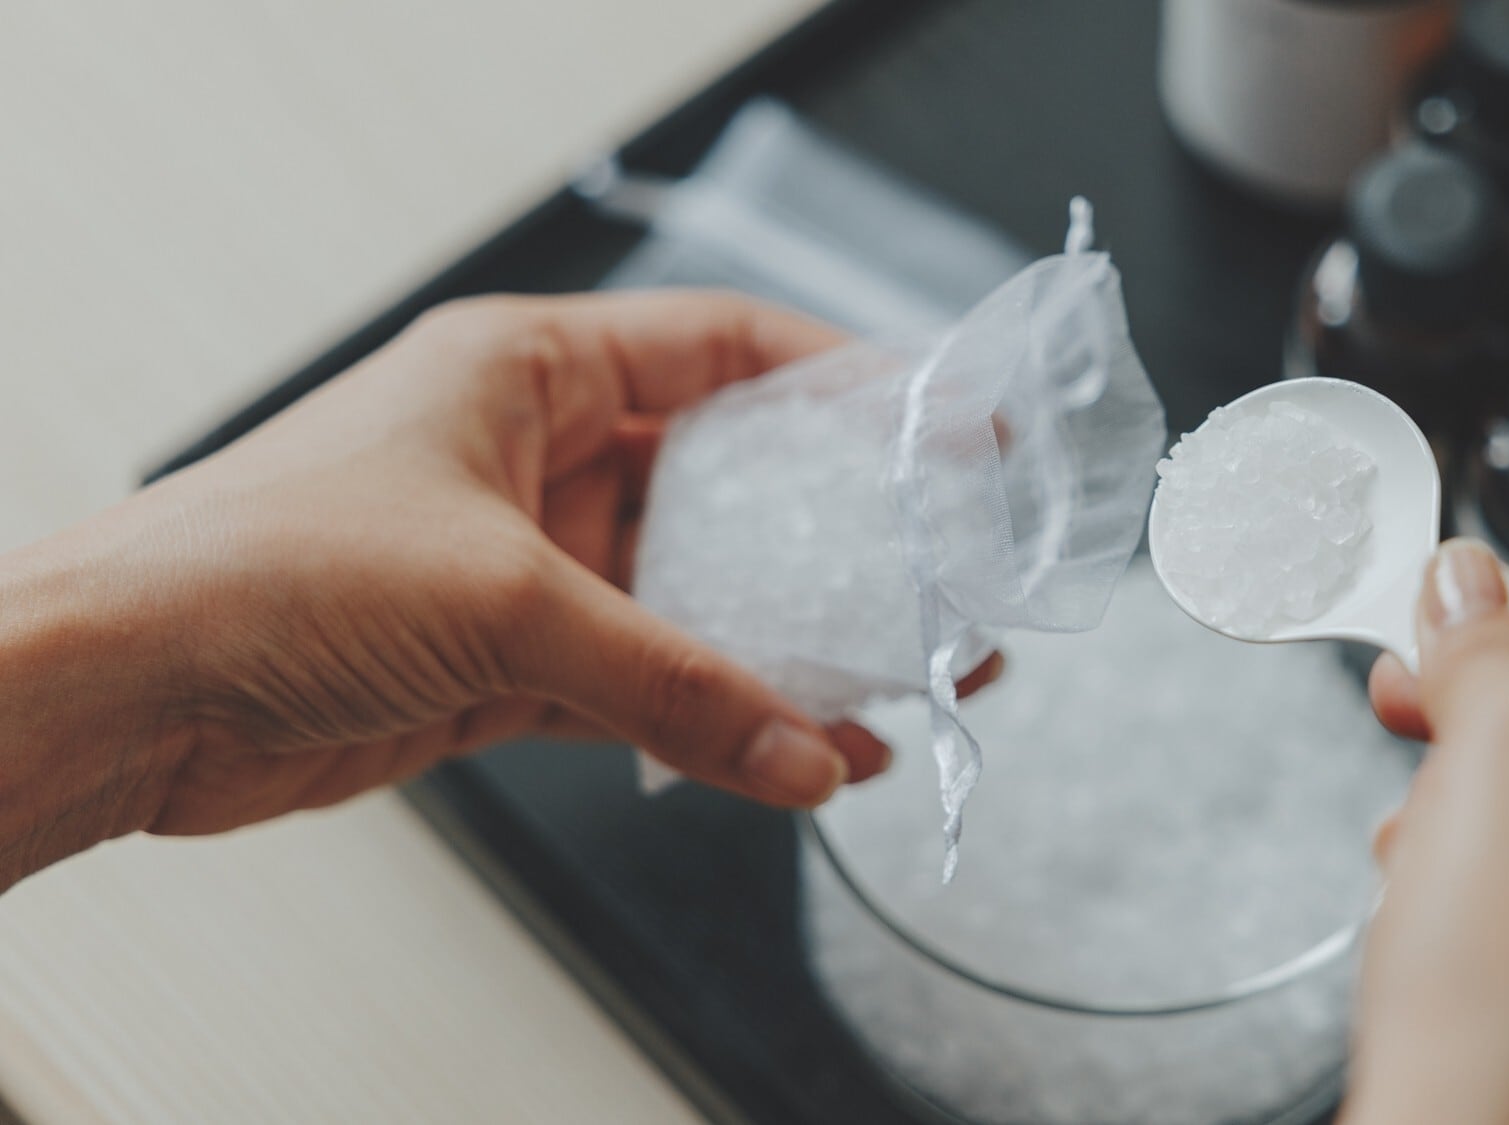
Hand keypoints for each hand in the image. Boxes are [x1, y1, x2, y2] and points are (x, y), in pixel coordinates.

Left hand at [0, 291, 997, 887]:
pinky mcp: (507, 663)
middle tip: (937, 578)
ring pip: (695, 597)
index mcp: (530, 369)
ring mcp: (526, 564)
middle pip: (729, 484)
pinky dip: (716, 721)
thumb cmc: (258, 569)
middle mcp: (537, 455)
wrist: (123, 694)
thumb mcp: (502, 599)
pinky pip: (647, 686)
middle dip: (837, 537)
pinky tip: (793, 750)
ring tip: (892, 680)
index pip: (723, 349)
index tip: (939, 426)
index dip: (843, 383)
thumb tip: (804, 749)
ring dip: (786, 647)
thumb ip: (672, 680)